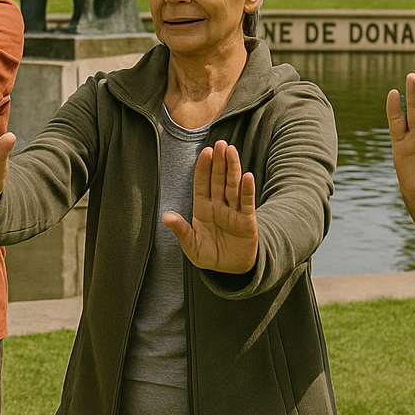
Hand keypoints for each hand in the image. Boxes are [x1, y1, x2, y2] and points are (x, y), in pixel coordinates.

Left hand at [163, 141, 258, 274]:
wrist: (230, 271)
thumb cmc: (209, 255)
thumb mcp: (191, 245)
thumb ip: (181, 230)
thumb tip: (166, 217)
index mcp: (203, 208)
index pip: (203, 184)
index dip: (204, 168)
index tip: (206, 152)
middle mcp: (219, 206)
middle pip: (219, 180)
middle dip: (219, 162)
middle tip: (221, 143)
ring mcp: (234, 211)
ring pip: (233, 186)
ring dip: (233, 169)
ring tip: (232, 151)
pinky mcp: (248, 221)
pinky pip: (247, 203)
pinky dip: (247, 190)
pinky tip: (247, 176)